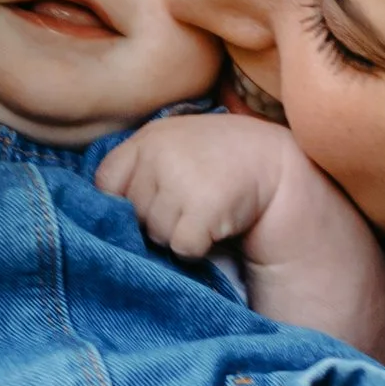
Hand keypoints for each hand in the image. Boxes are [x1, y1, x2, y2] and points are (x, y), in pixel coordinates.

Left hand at [96, 110, 296, 257]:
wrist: (278, 164)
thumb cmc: (222, 161)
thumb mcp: (177, 147)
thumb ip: (142, 167)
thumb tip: (107, 212)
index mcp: (148, 137)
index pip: (106, 181)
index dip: (121, 202)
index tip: (147, 204)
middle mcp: (159, 153)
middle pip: (131, 213)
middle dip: (155, 219)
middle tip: (189, 203)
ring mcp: (180, 179)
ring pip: (156, 233)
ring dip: (178, 235)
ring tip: (204, 211)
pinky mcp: (203, 208)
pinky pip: (182, 247)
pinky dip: (198, 248)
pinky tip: (216, 225)